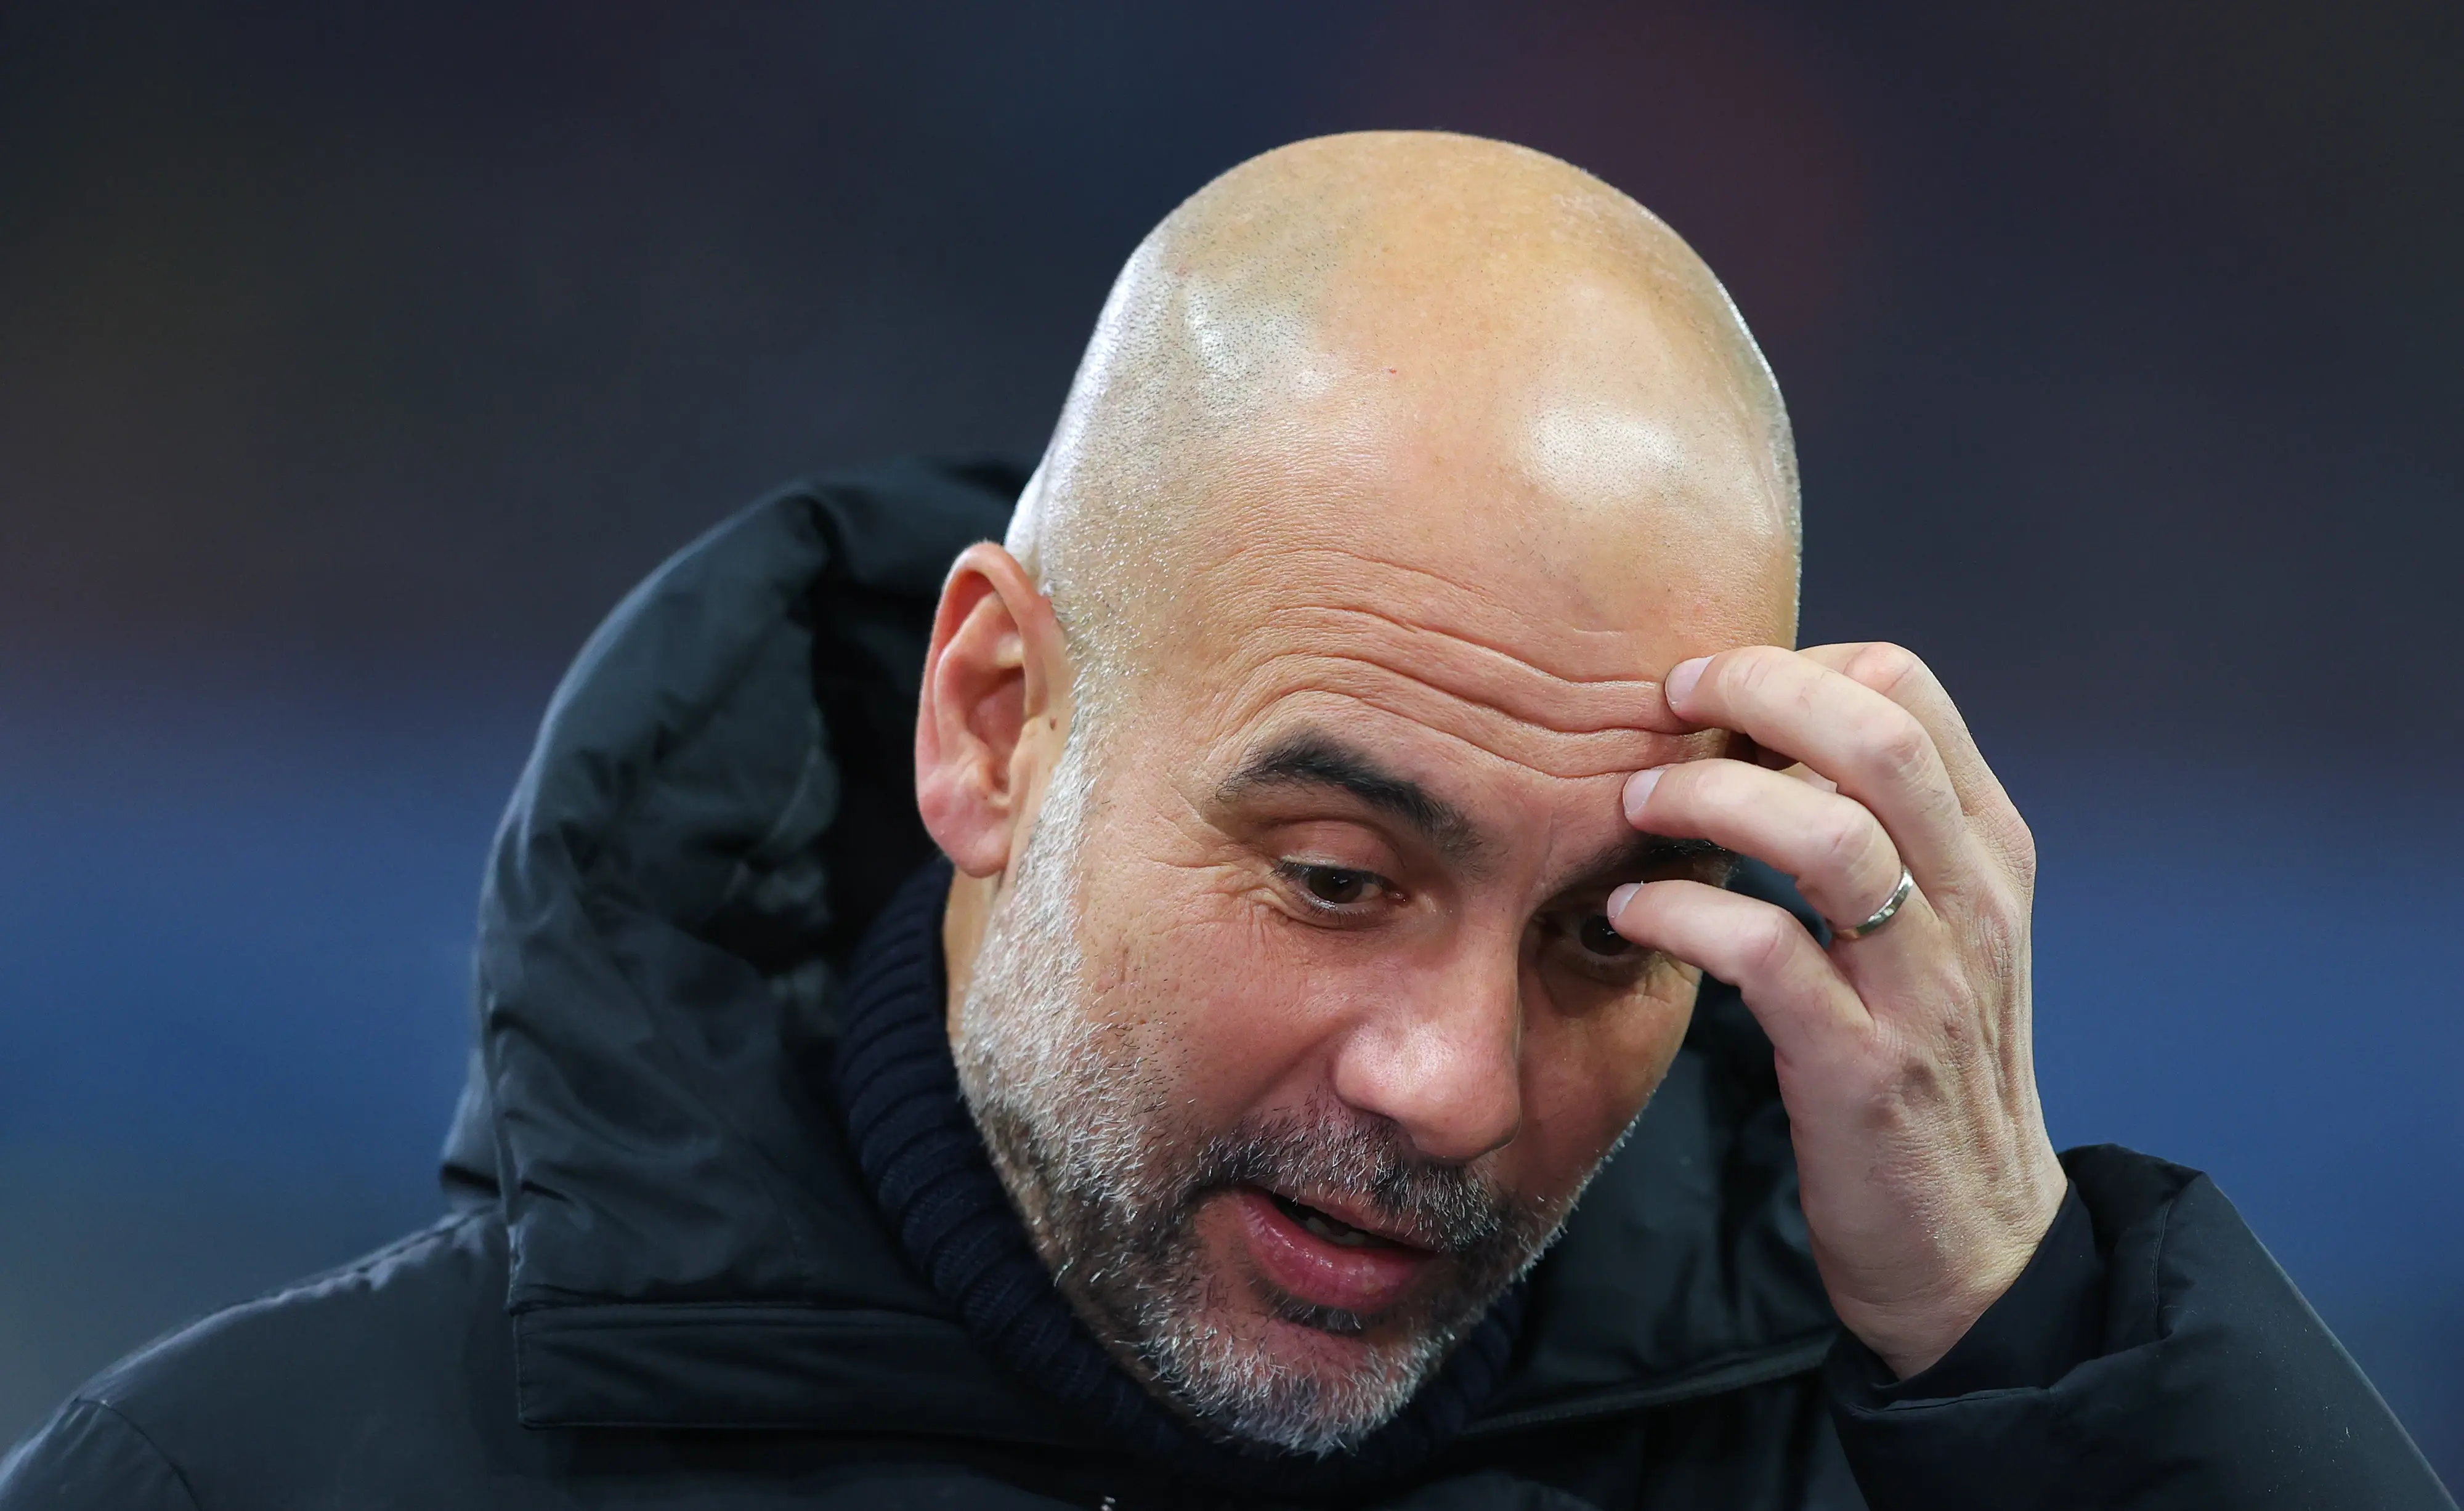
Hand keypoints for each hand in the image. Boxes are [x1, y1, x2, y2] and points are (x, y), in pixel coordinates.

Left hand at [1606, 642, 2065, 1377]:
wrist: (1971, 1244)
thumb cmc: (1923, 1068)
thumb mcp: (1929, 933)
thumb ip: (1873, 831)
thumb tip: (1753, 732)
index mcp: (1990, 852)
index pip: (1910, 688)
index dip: (1798, 662)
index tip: (1715, 686)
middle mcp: (1973, 904)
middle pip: (1875, 736)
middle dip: (1754, 693)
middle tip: (1663, 705)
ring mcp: (1924, 988)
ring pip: (1827, 835)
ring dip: (1710, 799)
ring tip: (1637, 805)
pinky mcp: (1860, 1069)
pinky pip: (1765, 953)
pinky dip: (1683, 914)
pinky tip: (1632, 912)